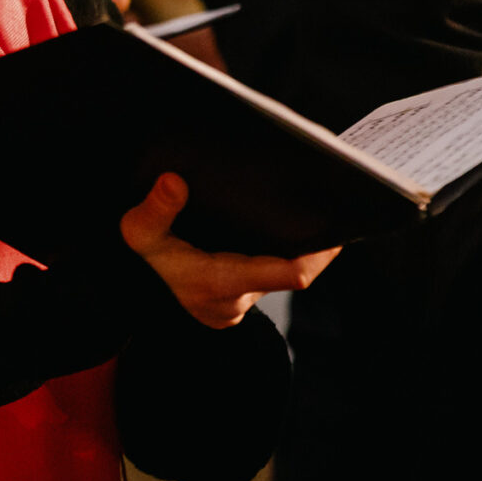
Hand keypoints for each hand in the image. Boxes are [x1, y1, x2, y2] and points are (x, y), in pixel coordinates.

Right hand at [119, 172, 338, 328]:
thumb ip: (154, 211)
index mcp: (219, 283)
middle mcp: (240, 298)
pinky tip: (307, 229)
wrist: (145, 293)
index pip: (283, 274)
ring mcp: (247, 298)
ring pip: (294, 274)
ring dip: (311, 251)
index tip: (334, 235)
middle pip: (298, 273)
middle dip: (320, 248)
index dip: (313, 257)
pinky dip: (296, 254)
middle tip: (342, 213)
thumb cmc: (147, 261)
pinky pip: (284, 274)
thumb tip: (173, 182)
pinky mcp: (249, 293)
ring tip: (330, 215)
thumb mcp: (139, 235)